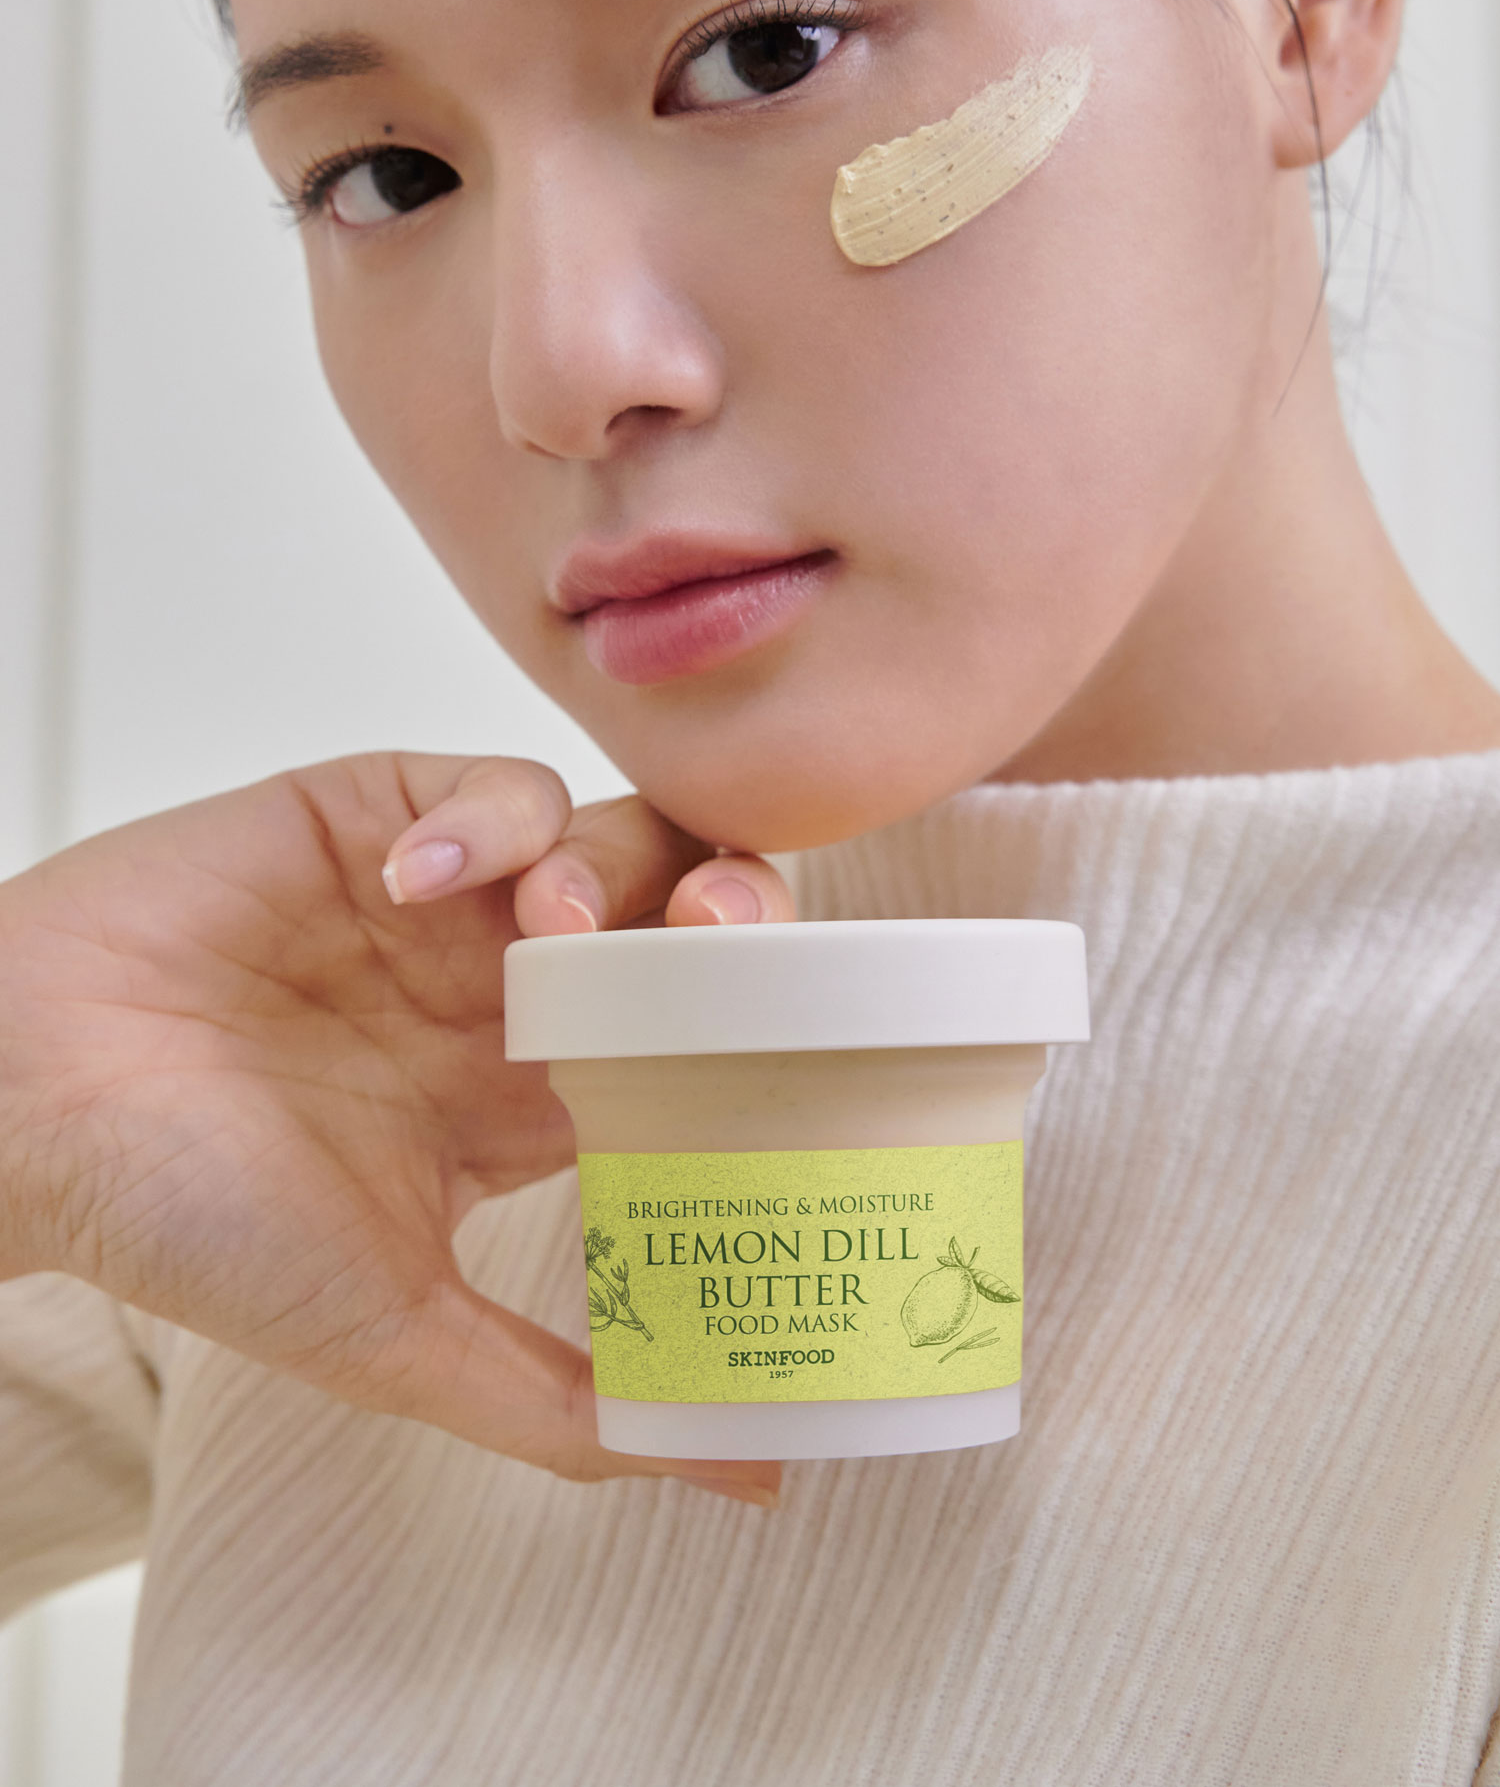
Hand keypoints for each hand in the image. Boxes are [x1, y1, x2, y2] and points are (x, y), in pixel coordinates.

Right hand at [0, 754, 794, 1503]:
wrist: (20, 1105)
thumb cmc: (186, 1221)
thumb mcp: (395, 1334)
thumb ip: (563, 1398)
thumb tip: (747, 1472)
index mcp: (534, 1106)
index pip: (710, 1052)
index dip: (771, 1045)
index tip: (805, 1065)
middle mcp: (510, 995)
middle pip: (692, 924)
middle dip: (736, 921)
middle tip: (721, 953)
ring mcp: (455, 901)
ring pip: (615, 837)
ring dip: (611, 870)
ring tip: (539, 931)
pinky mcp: (384, 814)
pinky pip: (491, 783)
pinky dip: (486, 819)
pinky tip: (410, 885)